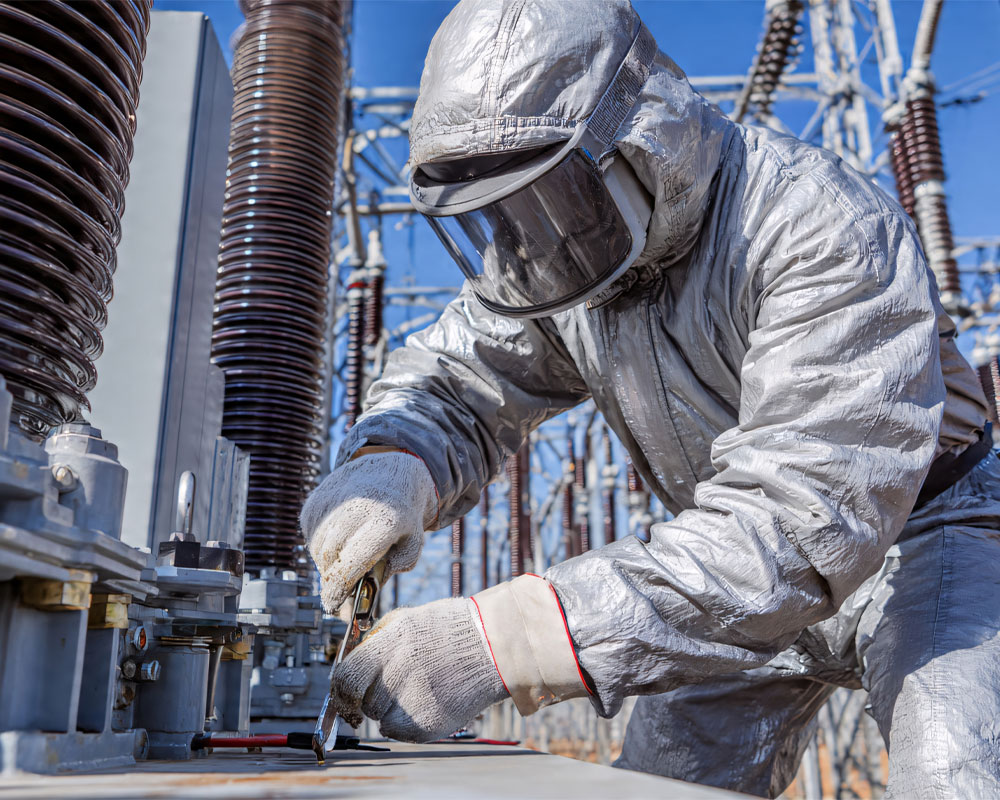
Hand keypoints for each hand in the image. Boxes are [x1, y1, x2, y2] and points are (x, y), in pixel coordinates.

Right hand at [300, 452, 436, 613]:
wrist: (392, 472)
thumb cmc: (402, 517)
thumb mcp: (410, 546)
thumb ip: (386, 574)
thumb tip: (354, 606)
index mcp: (385, 522)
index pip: (353, 562)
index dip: (340, 589)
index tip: (333, 606)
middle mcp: (355, 508)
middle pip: (331, 559)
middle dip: (334, 579)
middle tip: (342, 588)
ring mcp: (333, 501)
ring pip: (317, 549)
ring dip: (327, 563)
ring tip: (346, 557)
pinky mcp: (316, 500)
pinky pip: (310, 535)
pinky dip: (320, 545)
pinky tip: (339, 539)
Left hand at [331, 598, 508, 741]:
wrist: (493, 646)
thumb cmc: (451, 630)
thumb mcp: (408, 619)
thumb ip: (376, 641)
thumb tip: (348, 661)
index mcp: (394, 640)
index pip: (346, 676)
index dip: (341, 691)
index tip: (344, 697)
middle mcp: (402, 668)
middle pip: (363, 701)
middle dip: (366, 701)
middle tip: (380, 696)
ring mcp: (417, 697)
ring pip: (381, 718)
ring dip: (390, 710)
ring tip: (416, 691)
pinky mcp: (430, 721)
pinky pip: (400, 732)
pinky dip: (406, 724)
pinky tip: (425, 704)